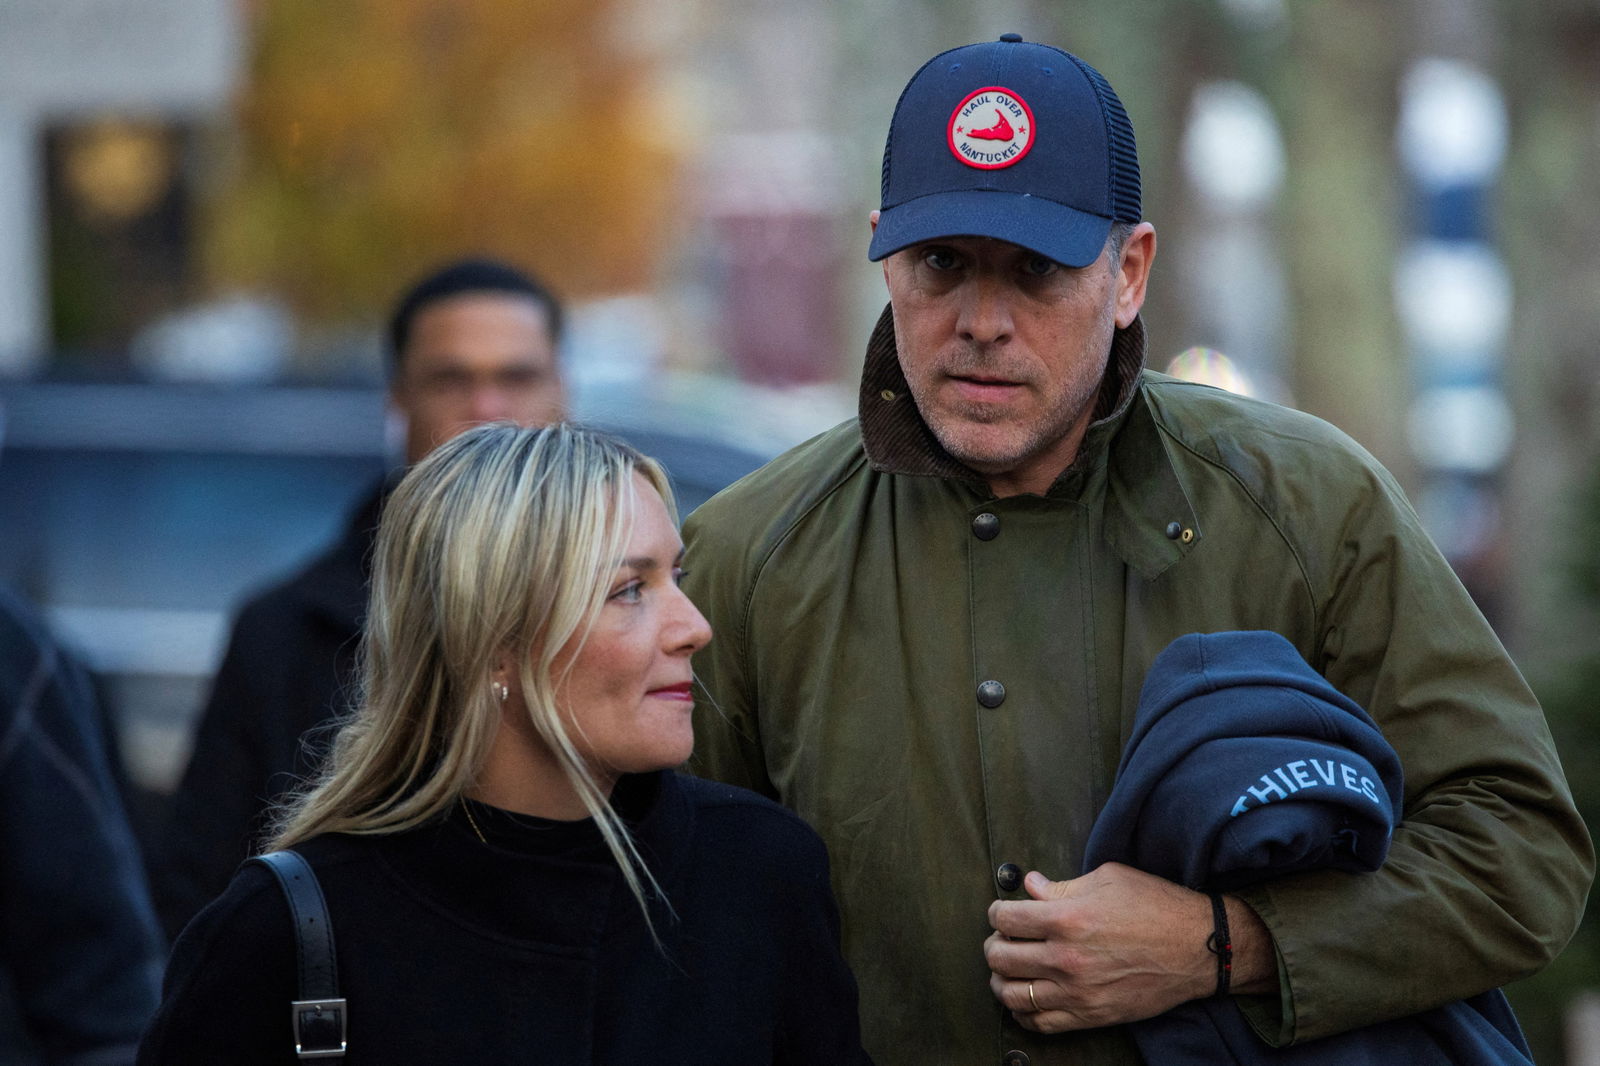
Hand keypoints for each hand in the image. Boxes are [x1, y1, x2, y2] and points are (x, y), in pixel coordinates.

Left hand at [985, 863, 1259, 1033]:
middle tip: (1001, 939)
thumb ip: (1063, 885)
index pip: (1005, 918)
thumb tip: (1030, 885)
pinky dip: (1023, 1013)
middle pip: (1001, 956)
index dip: (997, 912)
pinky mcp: (1091, 1015)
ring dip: (1001, 980)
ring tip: (1007, 969)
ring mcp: (1077, 992)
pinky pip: (1040, 1023)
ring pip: (1013, 995)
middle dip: (994, 944)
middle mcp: (1066, 958)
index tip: (1002, 912)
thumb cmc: (1156, 905)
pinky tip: (1026, 998)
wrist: (1198, 948)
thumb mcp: (1108, 879)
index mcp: (1067, 918)